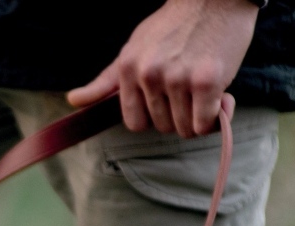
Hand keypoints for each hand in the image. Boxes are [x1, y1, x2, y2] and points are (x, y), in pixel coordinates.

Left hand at [66, 0, 257, 136]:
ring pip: (186, 130)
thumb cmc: (174, 26)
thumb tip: (72, 100)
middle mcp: (149, 75)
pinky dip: (217, 117)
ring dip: (199, 117)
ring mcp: (177, 78)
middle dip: (179, 115)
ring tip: (203, 88)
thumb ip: (107, 80)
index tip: (166, 100)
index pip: (135, 123)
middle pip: (163, 127)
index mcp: (128, 68)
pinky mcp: (207, 81)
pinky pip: (206, 124)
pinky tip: (221, 95)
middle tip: (190, 88)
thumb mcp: (133, 48)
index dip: (154, 117)